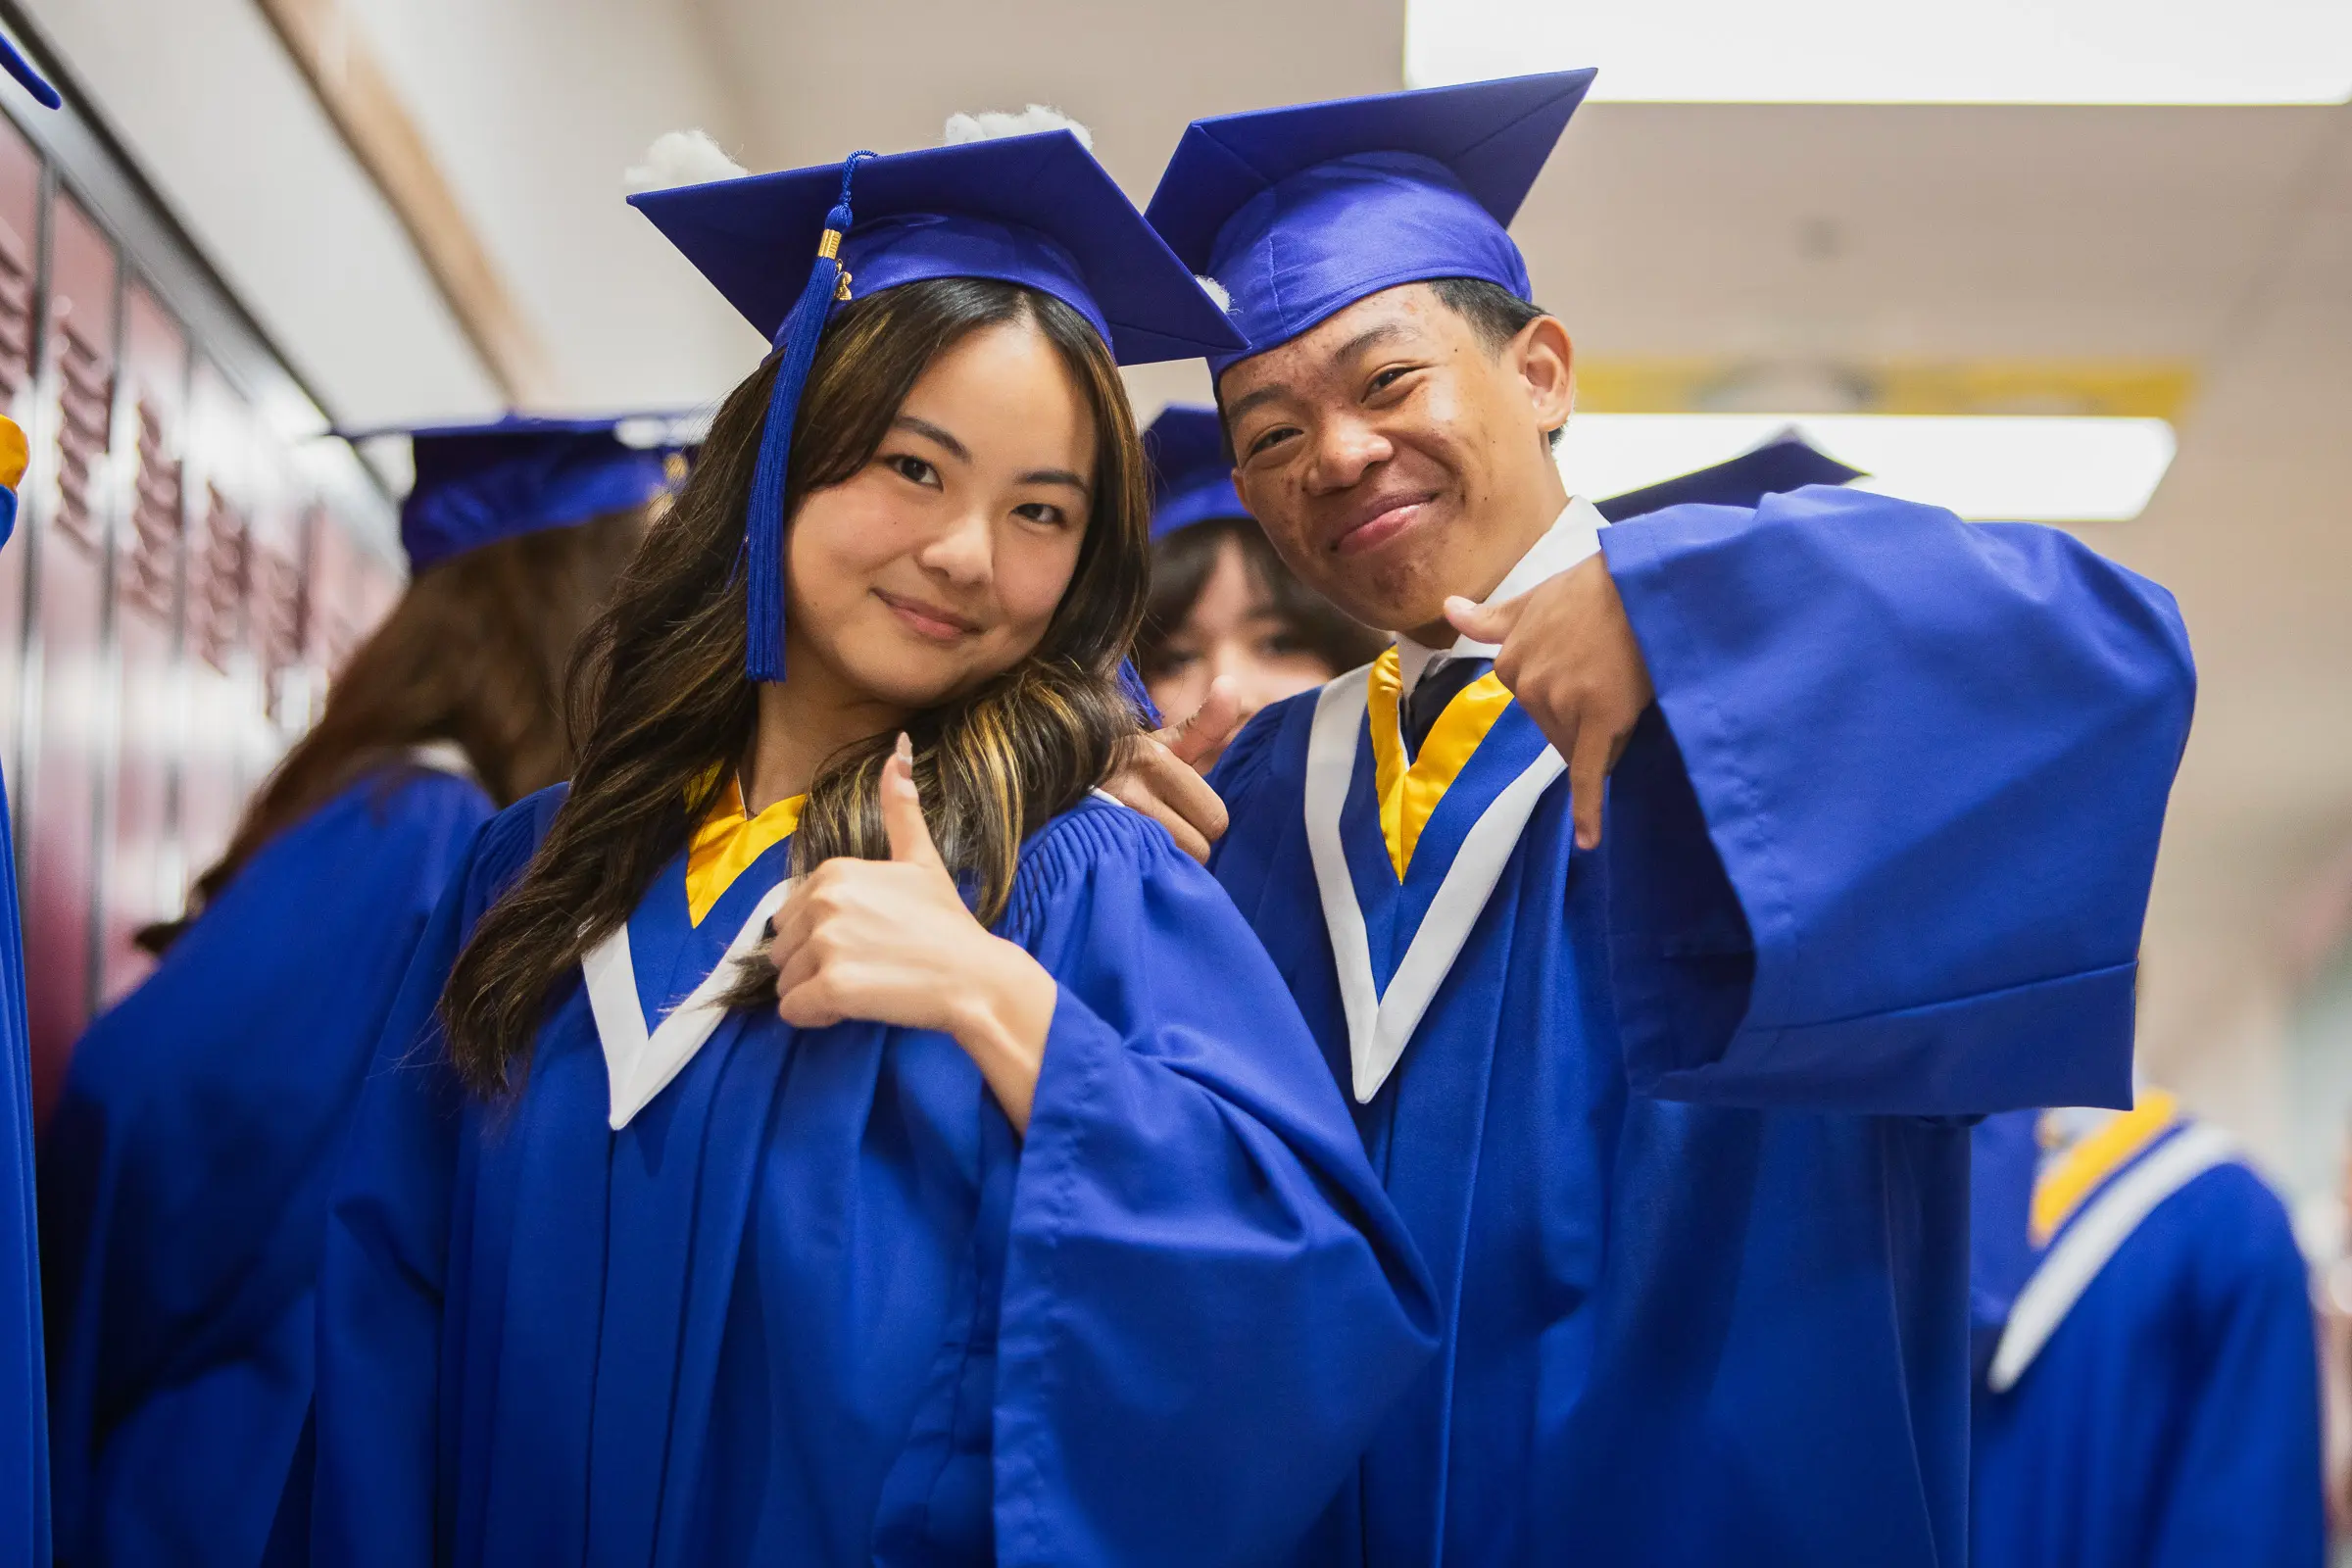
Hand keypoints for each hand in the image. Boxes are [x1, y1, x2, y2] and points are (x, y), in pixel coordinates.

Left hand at [769, 735, 1057, 1130]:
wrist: (976, 976)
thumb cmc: (947, 923)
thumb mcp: (921, 859)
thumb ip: (900, 810)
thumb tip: (897, 752)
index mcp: (834, 872)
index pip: (790, 915)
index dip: (821, 935)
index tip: (865, 942)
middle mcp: (823, 902)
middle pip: (782, 949)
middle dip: (813, 965)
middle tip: (865, 967)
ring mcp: (826, 944)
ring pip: (785, 982)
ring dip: (814, 993)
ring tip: (863, 987)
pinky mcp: (831, 987)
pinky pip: (793, 1011)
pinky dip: (815, 1017)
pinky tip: (853, 1008)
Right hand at [1099, 678, 1241, 862]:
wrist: (1051, 773)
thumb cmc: (1120, 763)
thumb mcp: (1160, 742)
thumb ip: (1204, 725)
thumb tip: (1232, 685)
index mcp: (1153, 759)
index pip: (1215, 818)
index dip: (1205, 821)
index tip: (1185, 813)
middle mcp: (1130, 789)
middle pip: (1198, 847)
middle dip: (1188, 844)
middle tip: (1166, 831)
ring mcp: (1105, 821)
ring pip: (1169, 866)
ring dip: (1163, 862)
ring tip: (1144, 844)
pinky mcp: (1084, 845)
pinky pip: (1136, 877)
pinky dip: (1138, 874)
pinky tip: (1129, 861)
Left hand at [1445, 554, 1653, 850]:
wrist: (1643, 578)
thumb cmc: (1596, 586)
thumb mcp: (1534, 597)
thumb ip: (1491, 617)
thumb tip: (1447, 608)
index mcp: (1509, 662)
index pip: (1536, 704)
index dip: (1568, 695)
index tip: (1591, 671)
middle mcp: (1527, 685)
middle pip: (1555, 728)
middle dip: (1582, 714)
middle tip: (1614, 674)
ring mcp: (1561, 704)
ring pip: (1577, 744)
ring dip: (1601, 733)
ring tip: (1628, 687)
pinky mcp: (1599, 721)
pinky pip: (1586, 773)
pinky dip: (1588, 810)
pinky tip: (1588, 841)